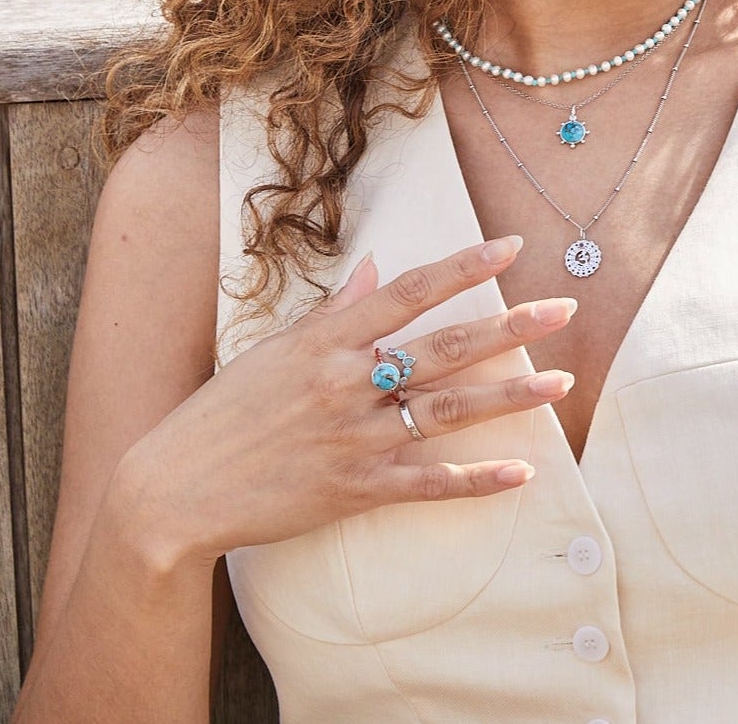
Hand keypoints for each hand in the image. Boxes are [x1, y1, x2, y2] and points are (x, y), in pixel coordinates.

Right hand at [120, 235, 576, 566]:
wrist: (175, 488)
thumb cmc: (226, 410)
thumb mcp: (276, 349)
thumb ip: (334, 311)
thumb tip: (376, 268)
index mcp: (327, 339)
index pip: (409, 291)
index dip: (464, 267)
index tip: (511, 246)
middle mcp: (346, 382)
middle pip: (444, 348)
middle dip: (511, 327)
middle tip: (563, 309)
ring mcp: (354, 438)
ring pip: (448, 411)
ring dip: (510, 396)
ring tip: (560, 382)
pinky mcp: (354, 490)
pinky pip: (428, 483)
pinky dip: (476, 480)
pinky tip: (520, 473)